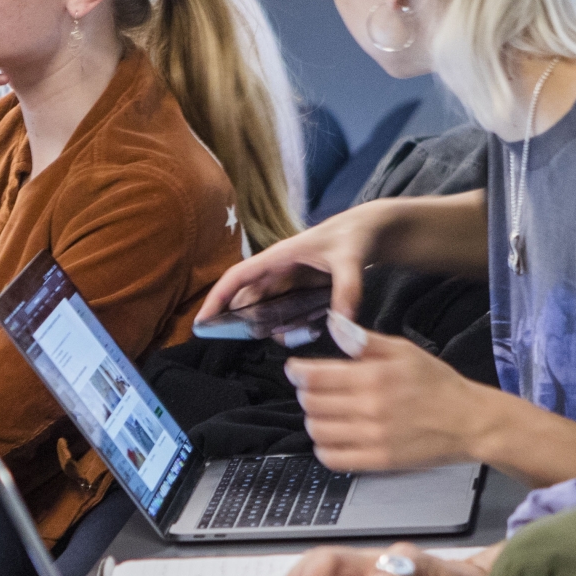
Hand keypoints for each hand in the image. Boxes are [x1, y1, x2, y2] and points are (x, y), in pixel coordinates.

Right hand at [199, 202, 391, 327]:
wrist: (374, 230)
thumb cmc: (355, 235)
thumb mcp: (351, 260)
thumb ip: (347, 292)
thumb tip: (342, 330)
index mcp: (279, 257)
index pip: (238, 277)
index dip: (217, 298)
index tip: (202, 322)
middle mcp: (279, 270)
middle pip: (248, 299)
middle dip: (240, 321)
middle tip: (241, 345)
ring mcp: (291, 281)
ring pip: (265, 308)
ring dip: (267, 326)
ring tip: (283, 338)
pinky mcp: (304, 290)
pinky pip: (286, 311)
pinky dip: (288, 325)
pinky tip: (302, 333)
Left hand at [285, 317, 488, 471]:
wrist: (469, 422)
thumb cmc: (438, 384)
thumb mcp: (404, 350)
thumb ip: (365, 340)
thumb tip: (334, 325)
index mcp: (374, 376)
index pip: (315, 376)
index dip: (297, 372)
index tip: (296, 370)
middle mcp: (370, 407)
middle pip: (311, 403)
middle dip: (306, 394)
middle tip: (316, 390)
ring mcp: (373, 437)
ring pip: (318, 431)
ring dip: (315, 420)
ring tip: (326, 413)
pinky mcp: (379, 461)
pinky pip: (333, 459)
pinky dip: (325, 449)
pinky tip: (334, 438)